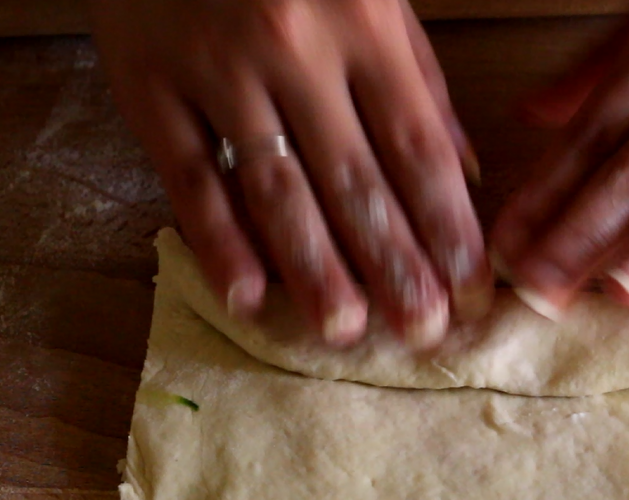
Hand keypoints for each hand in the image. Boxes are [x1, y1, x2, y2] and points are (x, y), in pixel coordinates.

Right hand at [90, 0, 491, 347]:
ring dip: (314, 269)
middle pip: (355, 183)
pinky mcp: (150, 86)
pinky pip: (188, 174)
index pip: (418, 151)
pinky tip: (248, 296)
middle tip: (420, 332)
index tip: (470, 291)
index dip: (449, 230)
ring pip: (275, 189)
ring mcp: (217, 71)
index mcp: (364, 24)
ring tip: (343, 332)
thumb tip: (466, 172)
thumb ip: (421, 80)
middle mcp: (295, 51)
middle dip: (394, 267)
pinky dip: (217, 240)